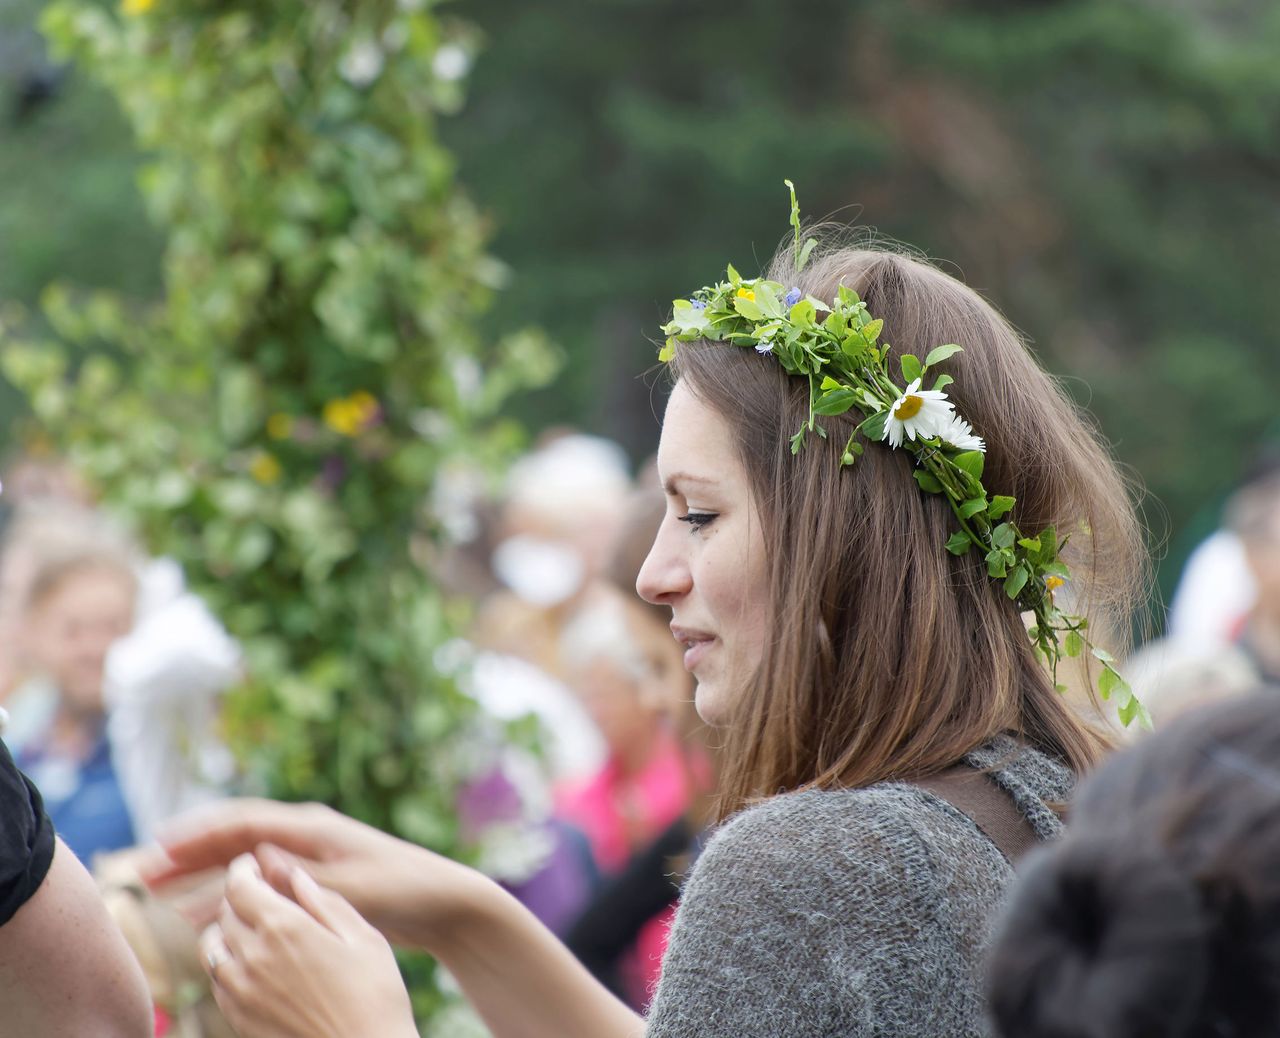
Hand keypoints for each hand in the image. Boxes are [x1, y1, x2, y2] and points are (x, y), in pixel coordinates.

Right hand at [142, 798, 486, 950]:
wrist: (442, 902)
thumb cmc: (402, 889)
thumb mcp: (351, 885)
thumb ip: (300, 876)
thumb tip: (251, 865)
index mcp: (311, 827)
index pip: (241, 822)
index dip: (198, 833)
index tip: (159, 844)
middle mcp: (304, 836)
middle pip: (233, 839)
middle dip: (188, 853)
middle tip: (143, 869)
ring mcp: (306, 856)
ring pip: (240, 862)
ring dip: (200, 874)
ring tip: (158, 890)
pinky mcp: (311, 880)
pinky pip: (255, 883)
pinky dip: (225, 894)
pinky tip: (201, 915)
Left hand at [200, 855, 416, 1037]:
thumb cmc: (376, 995)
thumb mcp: (363, 937)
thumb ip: (325, 901)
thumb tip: (295, 876)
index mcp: (284, 928)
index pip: (240, 885)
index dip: (244, 869)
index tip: (255, 866)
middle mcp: (252, 957)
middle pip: (224, 913)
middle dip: (239, 896)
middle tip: (259, 893)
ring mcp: (241, 993)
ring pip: (211, 948)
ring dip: (226, 930)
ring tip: (251, 929)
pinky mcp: (238, 1021)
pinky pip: (217, 981)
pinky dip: (225, 964)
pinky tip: (252, 965)